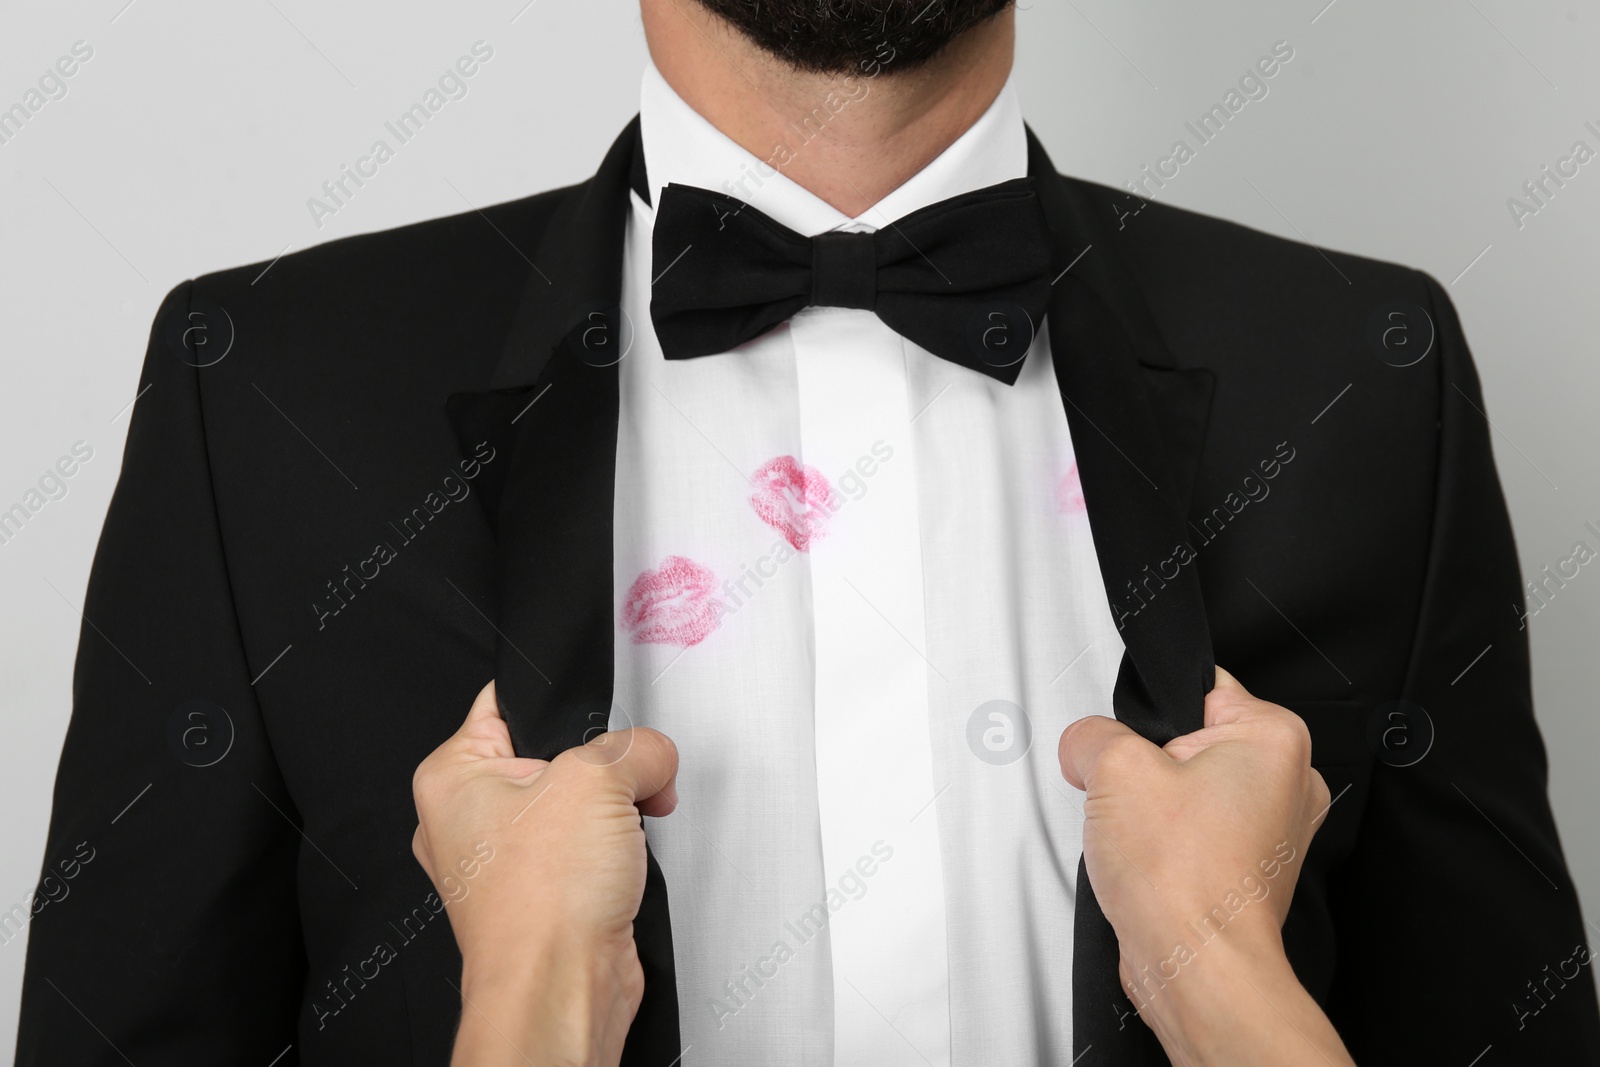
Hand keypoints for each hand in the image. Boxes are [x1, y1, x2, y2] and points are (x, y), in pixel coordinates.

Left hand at [412, 681, 678, 1066]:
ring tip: (623, 828)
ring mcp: (504, 863)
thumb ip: (637, 746)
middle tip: (616, 781)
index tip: (590, 713)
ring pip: (577, 804)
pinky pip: (588, 849)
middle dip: (603, 765)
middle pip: (554, 754)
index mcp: (451, 777)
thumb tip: (652, 756)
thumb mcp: (598, 779)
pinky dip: (617, 851)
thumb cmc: (540, 903)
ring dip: (617, 812)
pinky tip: (625, 864)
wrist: (562, 989)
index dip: (558, 701)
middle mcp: (468, 820)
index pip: (505, 704)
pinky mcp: (544, 895)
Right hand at [1058, 667, 1353, 1066]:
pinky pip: (1189, 834)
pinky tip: (1148, 864)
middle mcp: (1287, 783)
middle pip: (1187, 740)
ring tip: (1142, 837)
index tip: (1131, 745)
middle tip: (1133, 797)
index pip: (1197, 688)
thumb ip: (1090, 733)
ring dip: (1150, 809)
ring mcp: (1271, 832)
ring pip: (1184, 790)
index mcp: (1276, 738)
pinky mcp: (1247, 869)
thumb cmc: (1184, 881)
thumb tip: (1085, 746)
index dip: (1146, 715)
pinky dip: (1162, 846)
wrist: (1195, 967)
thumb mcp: (1112, 767)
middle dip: (1146, 764)